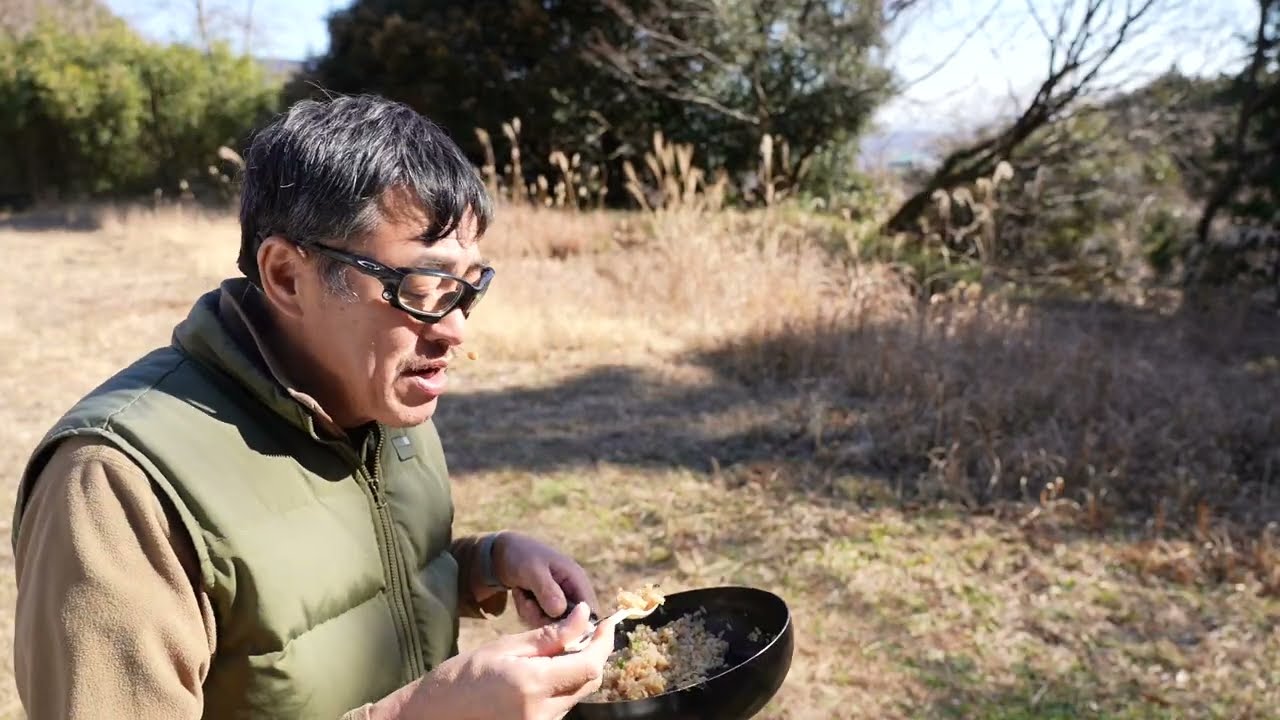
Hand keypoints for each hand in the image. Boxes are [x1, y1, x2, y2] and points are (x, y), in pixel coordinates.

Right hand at [375, 603, 620, 719]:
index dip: (603, 642)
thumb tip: (583, 617)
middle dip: (593, 654)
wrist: (435, 714)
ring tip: (562, 648)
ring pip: (577, 695)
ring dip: (577, 670)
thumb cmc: (465, 675)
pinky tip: (549, 671)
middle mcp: (542, 713)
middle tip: (589, 630)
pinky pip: (562, 707)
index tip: (608, 622)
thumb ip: (550, 636)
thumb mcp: (506, 647)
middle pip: (588, 682)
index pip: (588, 665)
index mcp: (533, 686)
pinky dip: (563, 686)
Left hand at [492, 531, 599, 626]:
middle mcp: (572, 593)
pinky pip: (540, 622)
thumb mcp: (533, 570)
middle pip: (569, 623)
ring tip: (521, 593)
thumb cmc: (522, 556)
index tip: (550, 621)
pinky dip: (527, 613)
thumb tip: (560, 611)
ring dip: (531, 614)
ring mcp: (560, 601)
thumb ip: (547, 590)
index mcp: (577, 579)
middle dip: (544, 618)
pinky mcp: (548, 608)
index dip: (575, 623)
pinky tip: (520, 596)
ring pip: (552, 624)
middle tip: (527, 602)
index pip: (590, 611)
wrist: (504, 553)